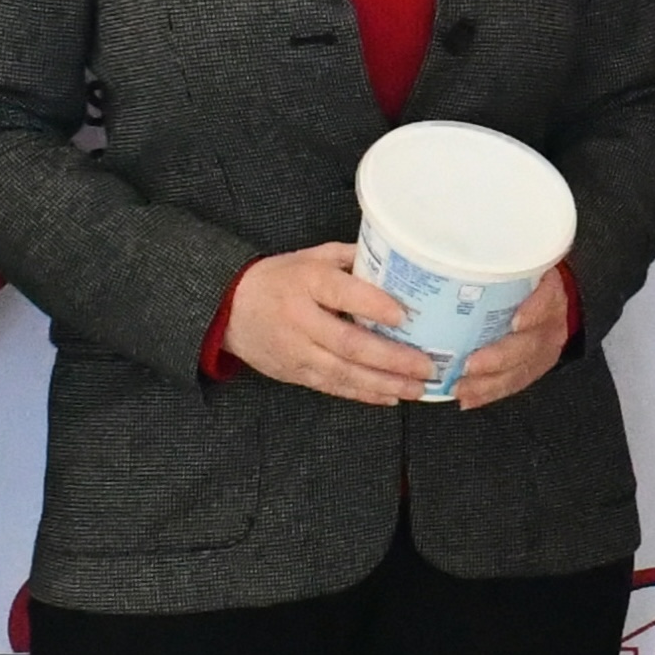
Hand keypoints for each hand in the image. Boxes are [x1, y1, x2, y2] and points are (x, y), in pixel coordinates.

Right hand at [223, 243, 436, 404]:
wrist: (228, 308)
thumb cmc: (279, 279)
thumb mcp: (311, 257)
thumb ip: (351, 258)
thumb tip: (397, 260)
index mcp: (306, 282)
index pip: (342, 293)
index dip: (374, 306)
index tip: (405, 316)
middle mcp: (300, 318)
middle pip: (349, 343)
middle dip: (392, 359)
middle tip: (426, 366)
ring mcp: (296, 350)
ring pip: (344, 373)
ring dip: (384, 383)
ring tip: (417, 389)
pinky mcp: (294, 373)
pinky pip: (333, 387)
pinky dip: (363, 394)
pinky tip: (390, 397)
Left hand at [451, 263, 571, 409]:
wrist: (565, 295)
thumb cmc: (528, 274)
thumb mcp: (522, 256)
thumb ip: (494, 252)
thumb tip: (439, 233)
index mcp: (550, 290)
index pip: (548, 299)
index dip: (535, 310)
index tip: (516, 320)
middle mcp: (551, 323)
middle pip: (529, 345)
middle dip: (498, 358)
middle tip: (468, 364)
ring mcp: (544, 348)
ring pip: (519, 370)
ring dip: (489, 382)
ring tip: (459, 387)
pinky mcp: (535, 366)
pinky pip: (514, 384)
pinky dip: (489, 393)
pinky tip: (465, 399)